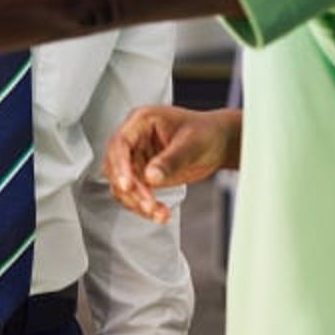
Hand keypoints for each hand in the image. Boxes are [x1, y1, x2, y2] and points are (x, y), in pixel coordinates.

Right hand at [104, 105, 241, 222]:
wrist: (218, 143)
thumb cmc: (206, 132)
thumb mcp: (192, 143)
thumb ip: (171, 160)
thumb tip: (151, 176)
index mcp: (142, 121)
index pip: (121, 143)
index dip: (120, 165)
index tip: (127, 185)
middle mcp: (134, 139)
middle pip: (116, 166)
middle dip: (130, 189)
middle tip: (148, 204)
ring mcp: (136, 157)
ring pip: (122, 184)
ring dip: (136, 202)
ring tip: (158, 213)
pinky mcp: (142, 174)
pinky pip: (134, 193)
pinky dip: (142, 206)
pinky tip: (158, 213)